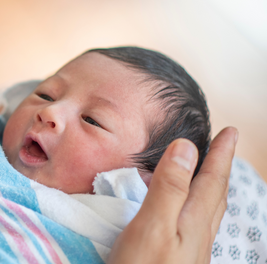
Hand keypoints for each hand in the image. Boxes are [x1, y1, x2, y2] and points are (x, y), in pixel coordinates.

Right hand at [107, 127, 237, 263]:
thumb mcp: (152, 225)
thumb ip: (168, 188)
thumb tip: (185, 146)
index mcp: (193, 221)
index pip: (211, 180)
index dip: (221, 154)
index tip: (230, 131)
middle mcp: (198, 236)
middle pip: (214, 194)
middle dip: (219, 167)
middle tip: (225, 146)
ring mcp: (190, 251)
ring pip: (207, 211)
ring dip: (209, 187)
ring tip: (206, 174)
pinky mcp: (178, 260)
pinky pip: (195, 224)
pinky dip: (194, 205)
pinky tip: (182, 212)